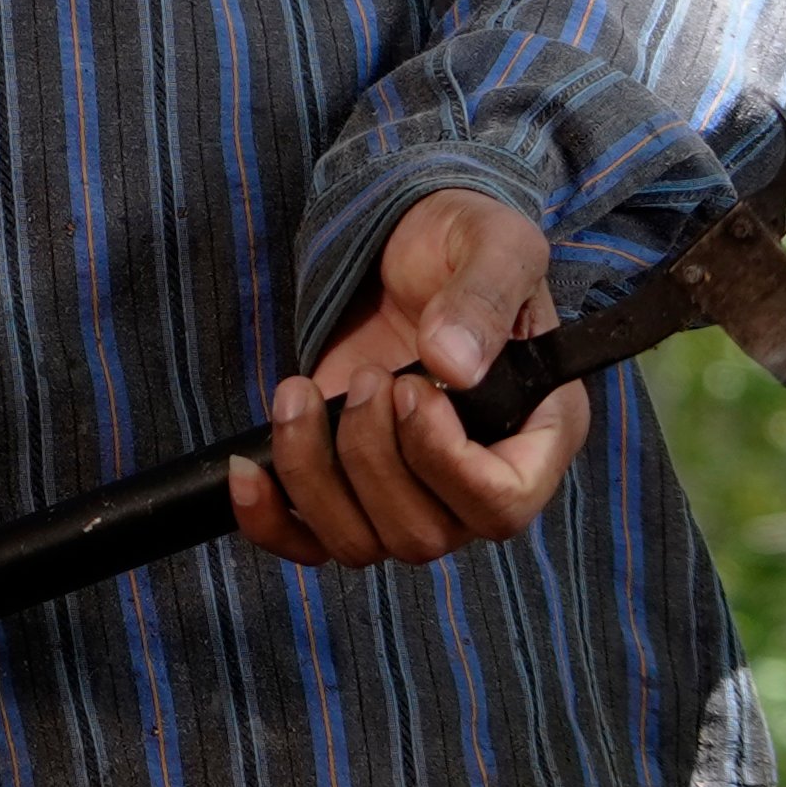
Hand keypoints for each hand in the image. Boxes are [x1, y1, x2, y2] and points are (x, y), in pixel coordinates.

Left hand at [233, 186, 586, 568]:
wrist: (406, 243)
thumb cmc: (465, 244)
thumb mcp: (494, 244)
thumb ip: (483, 297)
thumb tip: (453, 365)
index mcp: (538, 433)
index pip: (504, 505)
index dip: (447, 464)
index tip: (412, 389)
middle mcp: (478, 479)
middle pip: (423, 535)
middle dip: (373, 455)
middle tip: (369, 376)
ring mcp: (412, 490)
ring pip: (361, 543)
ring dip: (315, 472)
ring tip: (303, 392)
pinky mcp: (348, 483)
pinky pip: (309, 542)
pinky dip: (270, 518)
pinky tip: (247, 468)